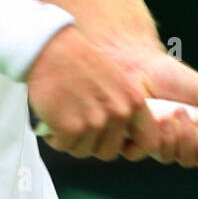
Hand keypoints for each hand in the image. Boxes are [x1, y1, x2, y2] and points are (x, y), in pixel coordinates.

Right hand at [26, 26, 163, 160]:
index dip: (131, 147)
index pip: (146, 141)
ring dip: (70, 140)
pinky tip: (52, 118)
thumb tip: (121, 135)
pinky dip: (54, 137)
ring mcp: (95, 122)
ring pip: (83, 150)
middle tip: (78, 126)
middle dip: (91, 144)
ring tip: (63, 117)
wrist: (51, 47)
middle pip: (108, 151)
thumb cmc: (78, 61)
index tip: (118, 144)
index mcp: (133, 101)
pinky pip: (63, 145)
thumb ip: (122, 107)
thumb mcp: (115, 81)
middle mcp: (119, 113)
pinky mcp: (71, 127)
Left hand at [99, 40, 197, 174]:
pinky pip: (151, 153)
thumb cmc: (172, 77)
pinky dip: (154, 136)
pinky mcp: (141, 145)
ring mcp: (167, 147)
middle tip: (197, 120)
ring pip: (181, 160)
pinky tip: (153, 118)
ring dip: (180, 135)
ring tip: (173, 111)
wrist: (138, 67)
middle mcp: (192, 144)